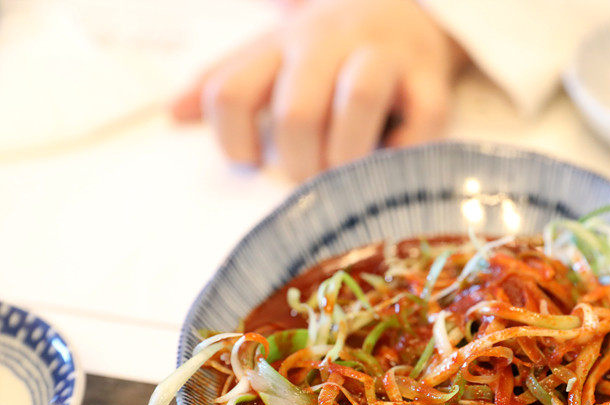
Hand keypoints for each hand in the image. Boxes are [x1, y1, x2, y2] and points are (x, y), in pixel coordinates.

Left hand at [171, 0, 467, 180]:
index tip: (249, 162)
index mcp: (281, 45)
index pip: (232, 90)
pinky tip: (392, 163)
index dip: (232, 140)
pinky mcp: (430, 79)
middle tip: (307, 178)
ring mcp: (383, 56)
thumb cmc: (330, 49)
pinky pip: (423, 118)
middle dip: (297, 159)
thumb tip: (172, 113)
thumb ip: (229, 81)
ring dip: (347, 152)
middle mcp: (327, 44)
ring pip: (358, 95)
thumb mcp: (273, 54)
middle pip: (296, 106)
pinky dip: (405, 151)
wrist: (409, 9)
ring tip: (345, 176)